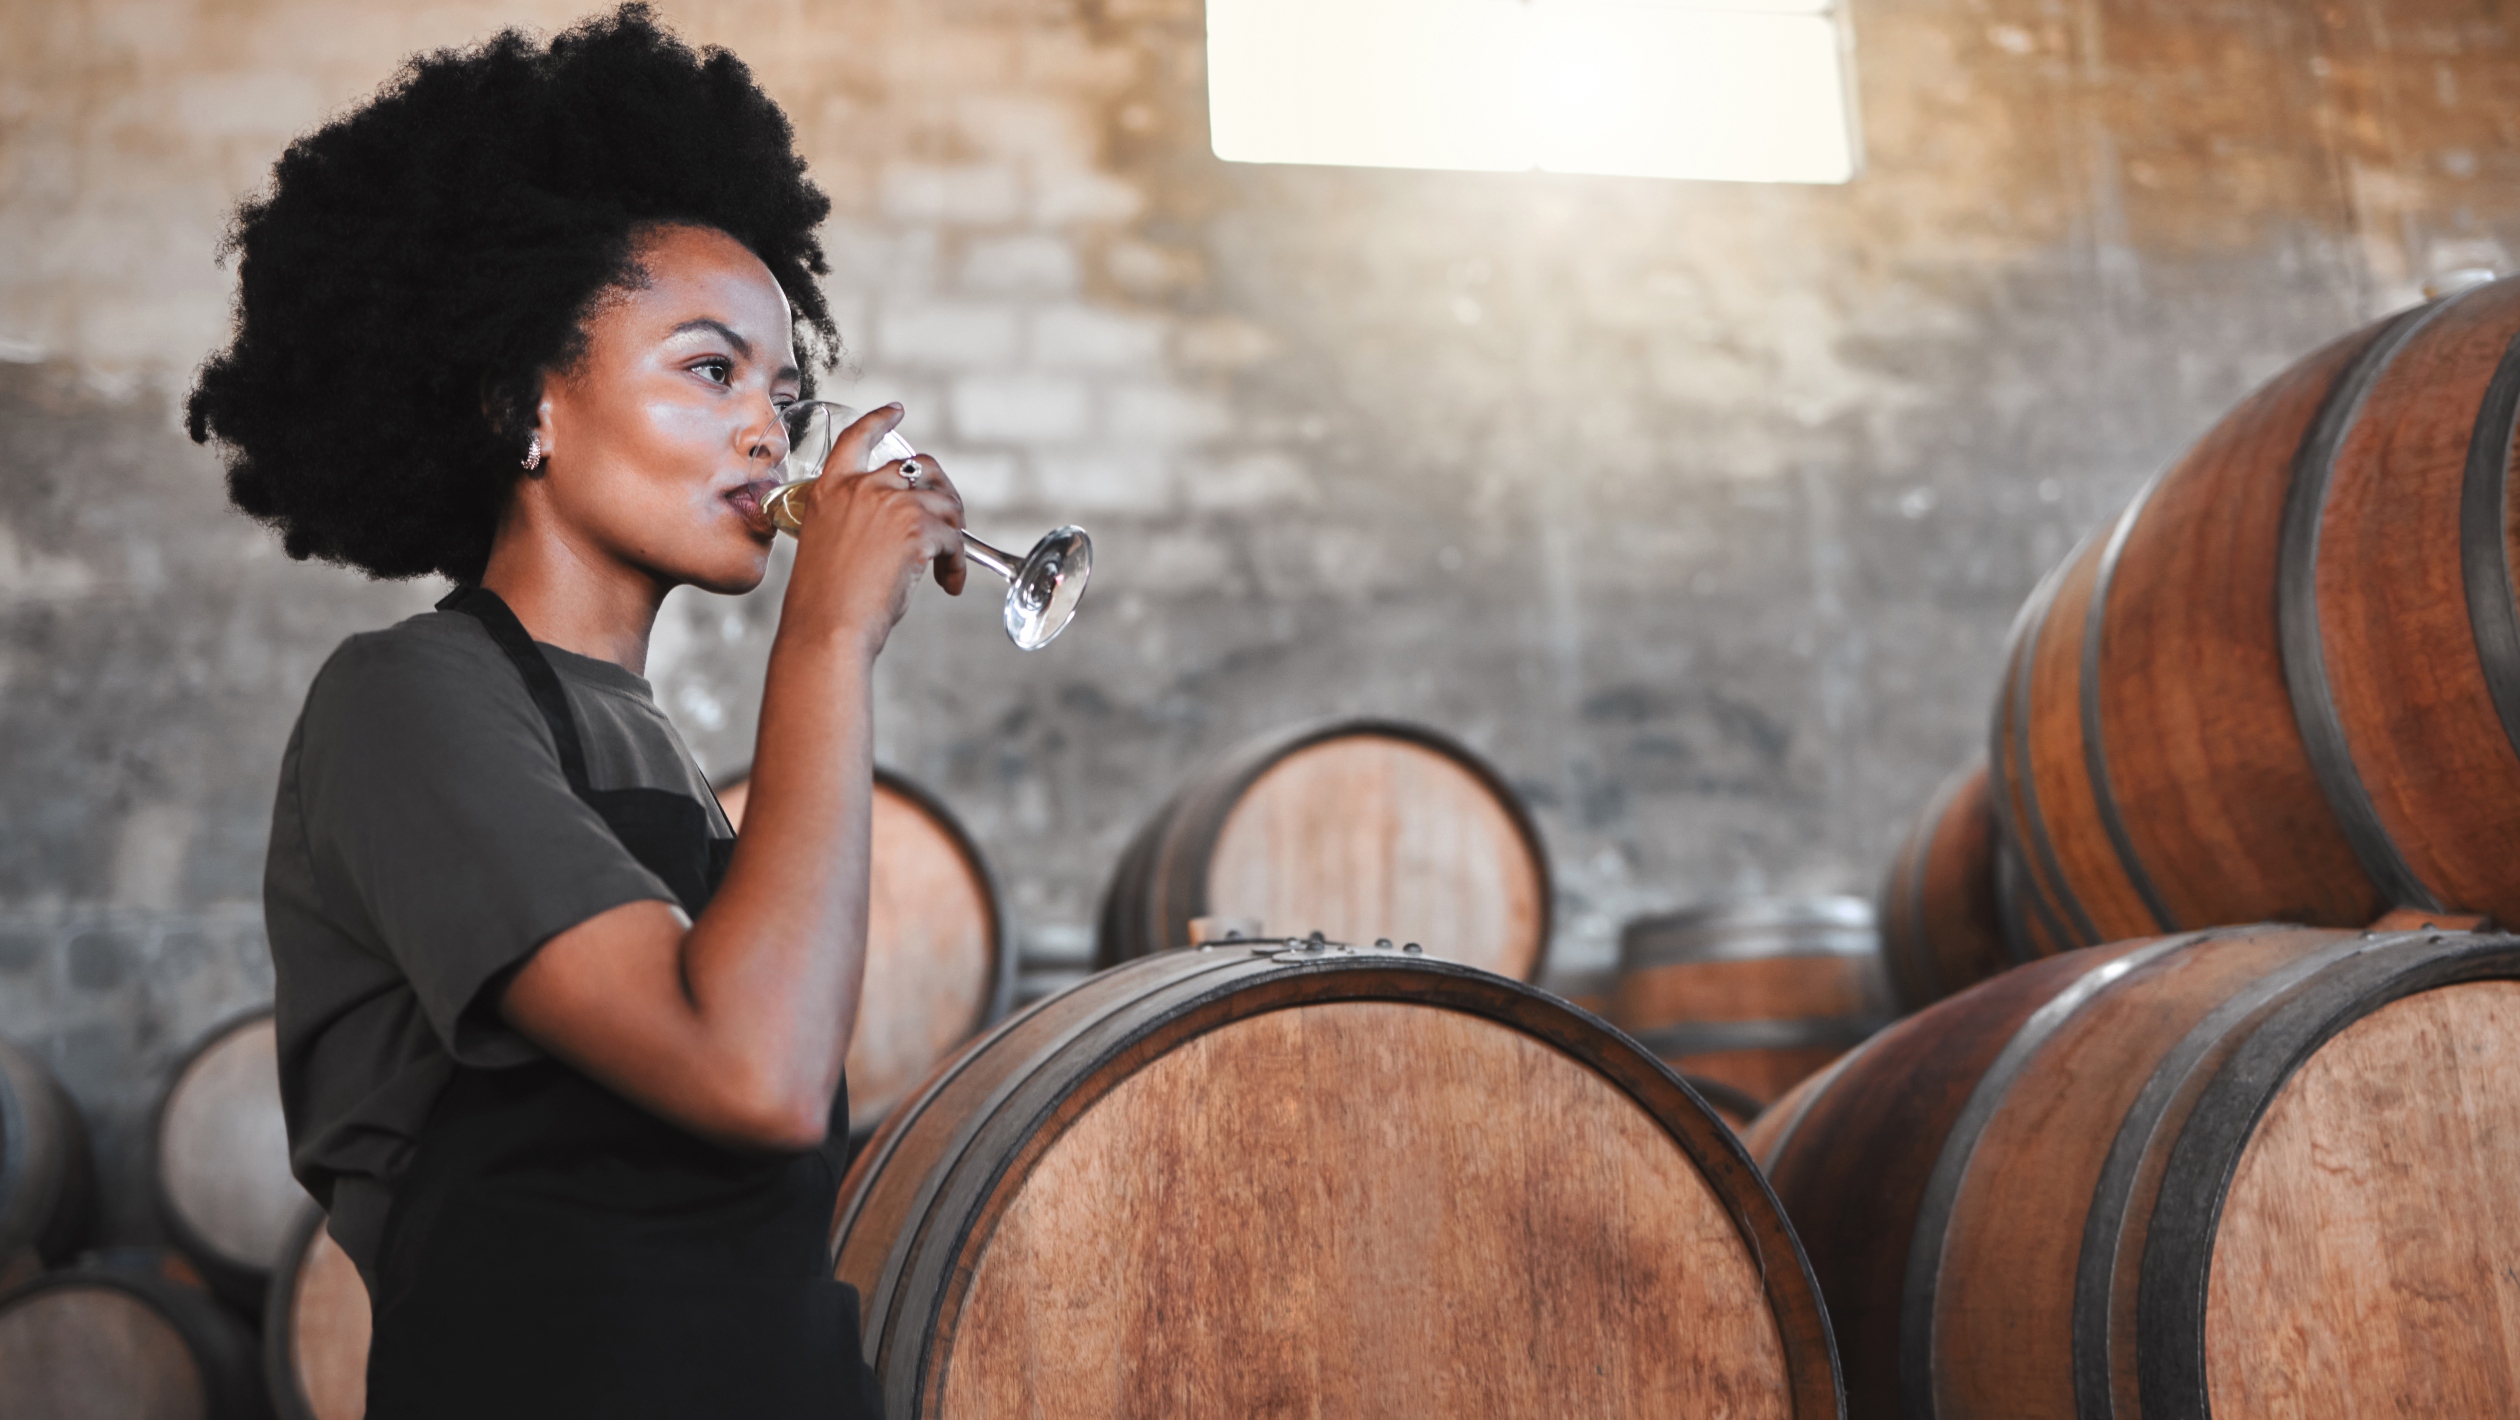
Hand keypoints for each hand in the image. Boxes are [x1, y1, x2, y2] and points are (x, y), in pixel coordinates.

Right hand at [777, 403, 965, 655]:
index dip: (880, 420)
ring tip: (944, 571)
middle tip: (949, 526)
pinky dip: (957, 564)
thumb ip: (857, 522)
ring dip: (953, 537)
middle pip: (920, 469)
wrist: (827, 628)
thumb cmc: (825, 602)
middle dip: (942, 494)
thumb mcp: (828, 546)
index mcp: (829, 490)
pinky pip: (955, 539)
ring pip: (944, 505)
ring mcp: (890, 503)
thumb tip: (898, 527)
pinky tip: (947, 584)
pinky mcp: (917, 527)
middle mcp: (860, 487)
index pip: (857, 437)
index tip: (896, 410)